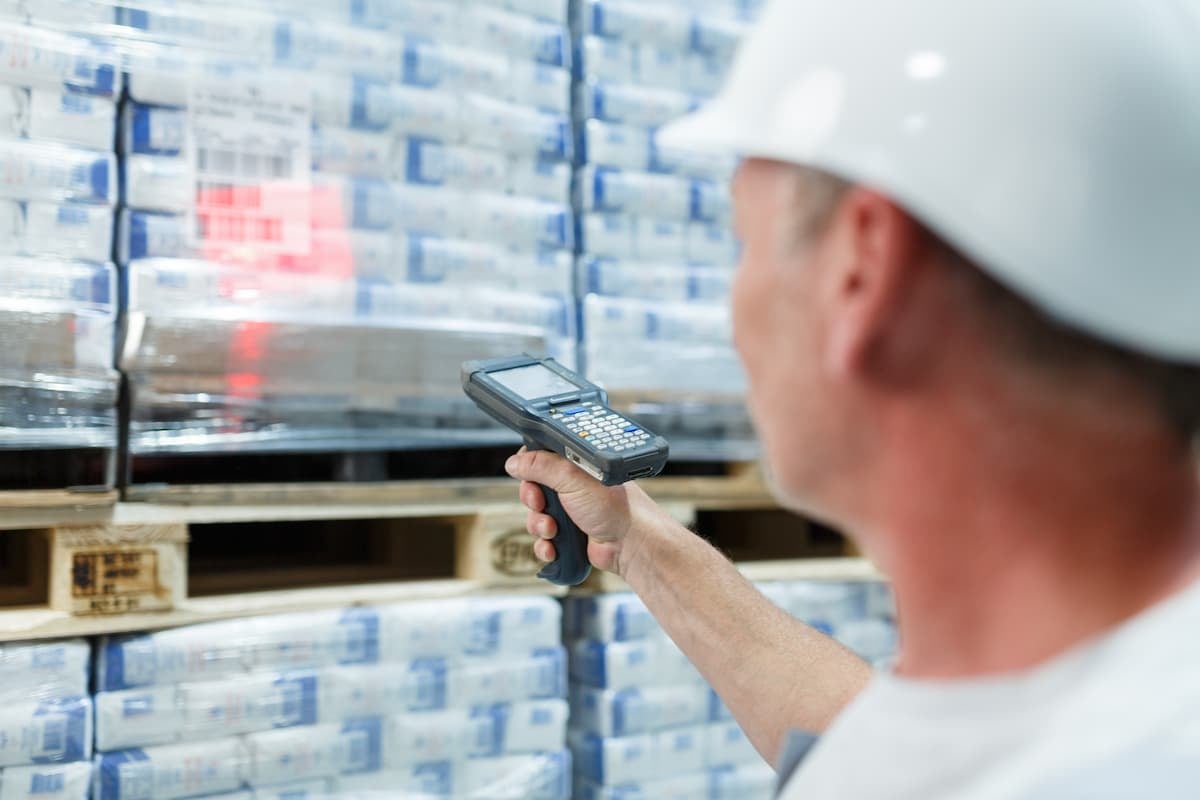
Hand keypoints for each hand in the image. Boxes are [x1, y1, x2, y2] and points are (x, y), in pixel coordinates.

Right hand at [505, 448, 655, 576]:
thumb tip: (515, 462)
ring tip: (553, 529)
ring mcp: (571, 511)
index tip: (529, 478)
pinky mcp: (570, 535)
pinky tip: (554, 547)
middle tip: (541, 505)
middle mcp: (572, 486)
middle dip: (533, 501)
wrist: (630, 544)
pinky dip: (545, 545)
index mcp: (575, 465)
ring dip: (539, 525)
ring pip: (536, 517)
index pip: (540, 459)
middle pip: (533, 489)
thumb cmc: (614, 507)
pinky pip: (543, 540)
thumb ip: (541, 466)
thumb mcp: (572, 477)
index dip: (529, 469)